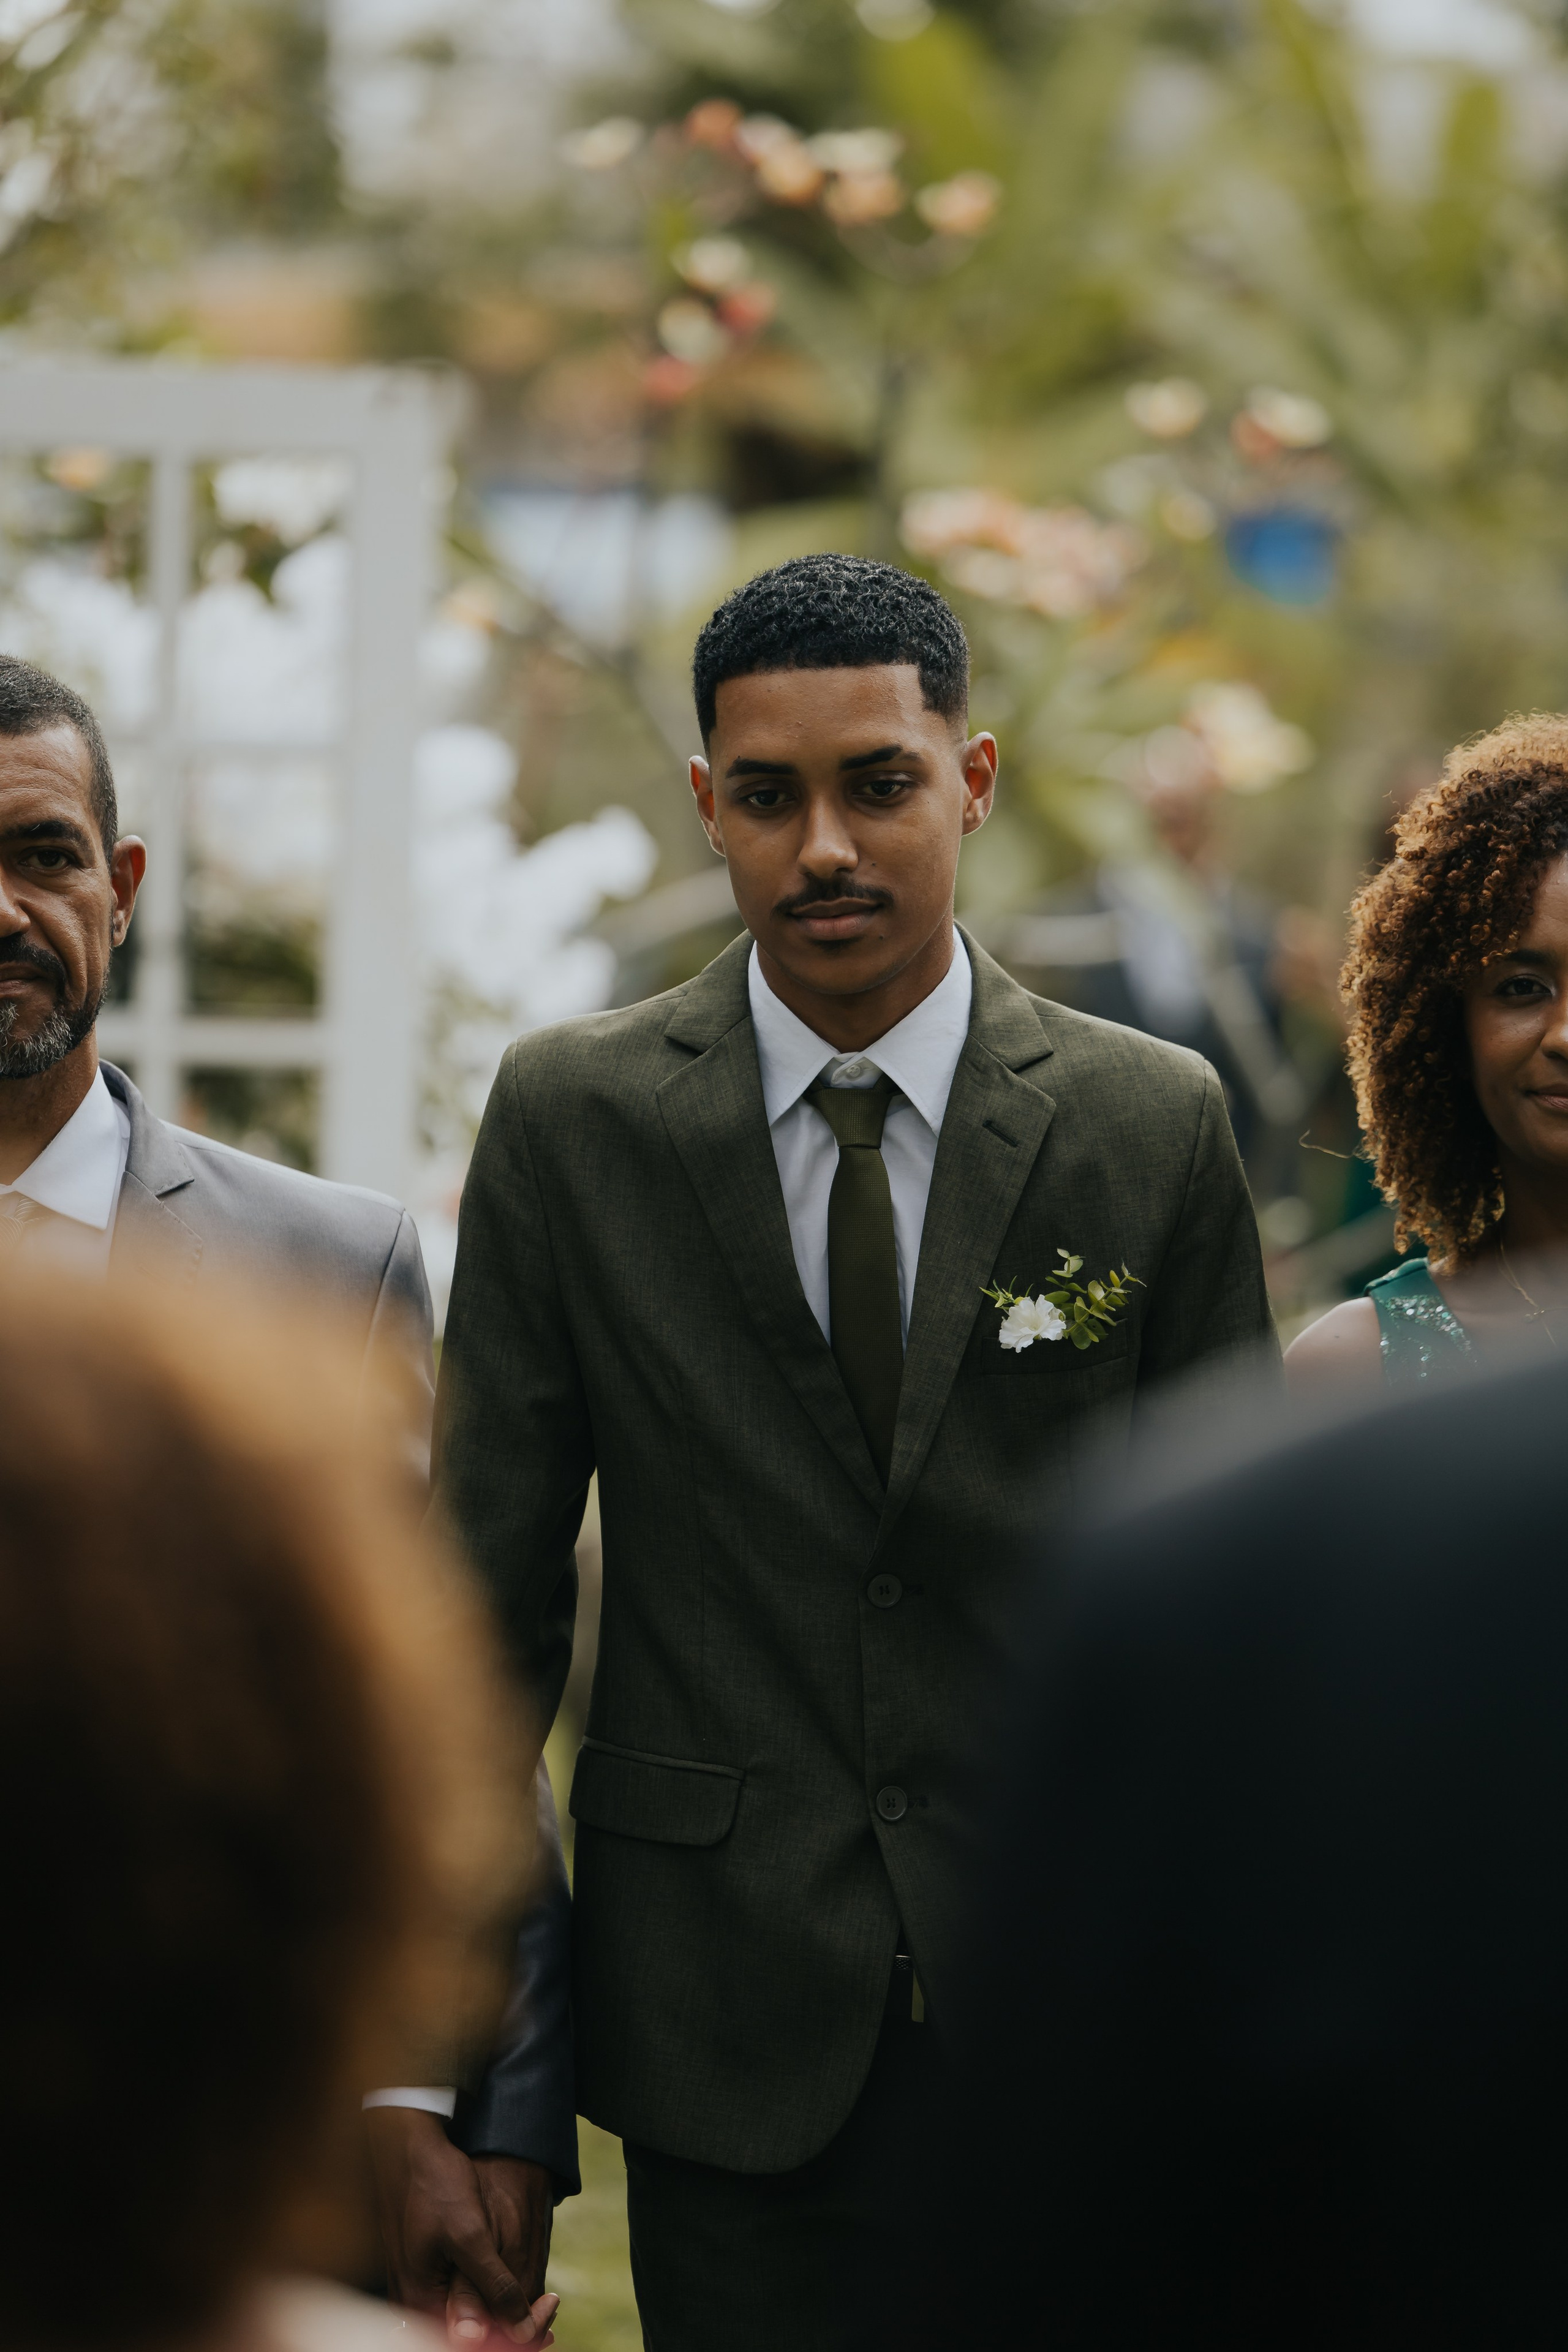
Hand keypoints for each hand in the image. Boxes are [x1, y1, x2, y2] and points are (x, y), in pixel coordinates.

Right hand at [366, 2108, 557, 2344]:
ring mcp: (414, 2289)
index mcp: (421, 2302)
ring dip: (501, 2317)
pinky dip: (486, 2301)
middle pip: (466, 2338)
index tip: (548, 2316)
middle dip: (509, 2329)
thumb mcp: (471, 2236)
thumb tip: (522, 2333)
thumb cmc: (436, 2186)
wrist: (408, 2149)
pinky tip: (510, 2290)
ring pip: (463, 2322)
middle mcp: (413, 2304)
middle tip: (549, 2309)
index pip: (469, 2344)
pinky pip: (454, 2303)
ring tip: (539, 2302)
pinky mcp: (421, 2274)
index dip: (514, 2336)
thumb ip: (494, 2287)